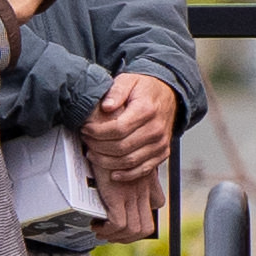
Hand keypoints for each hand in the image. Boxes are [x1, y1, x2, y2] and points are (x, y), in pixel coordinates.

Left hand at [83, 69, 180, 225]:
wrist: (169, 95)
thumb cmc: (145, 89)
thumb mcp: (129, 81)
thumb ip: (116, 91)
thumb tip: (107, 106)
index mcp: (147, 110)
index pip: (117, 129)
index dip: (97, 132)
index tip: (85, 129)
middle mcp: (156, 129)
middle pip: (121, 147)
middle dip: (98, 146)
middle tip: (86, 140)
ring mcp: (161, 143)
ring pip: (129, 161)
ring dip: (107, 162)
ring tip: (93, 153)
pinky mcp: (163, 153)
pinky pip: (144, 170)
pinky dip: (127, 175)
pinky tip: (113, 173)